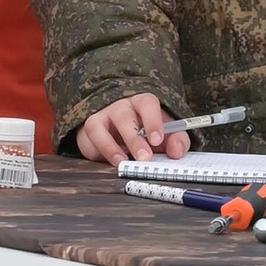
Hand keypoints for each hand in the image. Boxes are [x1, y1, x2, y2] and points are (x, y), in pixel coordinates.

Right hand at [76, 95, 191, 166]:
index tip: (157, 140)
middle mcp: (118, 106)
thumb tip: (176, 152)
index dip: (152, 121)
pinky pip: (87, 141)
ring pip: (97, 126)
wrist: (122, 127)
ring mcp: (99, 117)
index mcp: (141, 103)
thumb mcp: (167, 133)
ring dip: (109, 146)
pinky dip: (96, 153)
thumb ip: (177, 141)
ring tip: (122, 163)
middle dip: (133, 139)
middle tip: (144, 158)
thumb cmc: (147, 130)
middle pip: (123, 116)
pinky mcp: (87, 132)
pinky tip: (109, 162)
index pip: (147, 103)